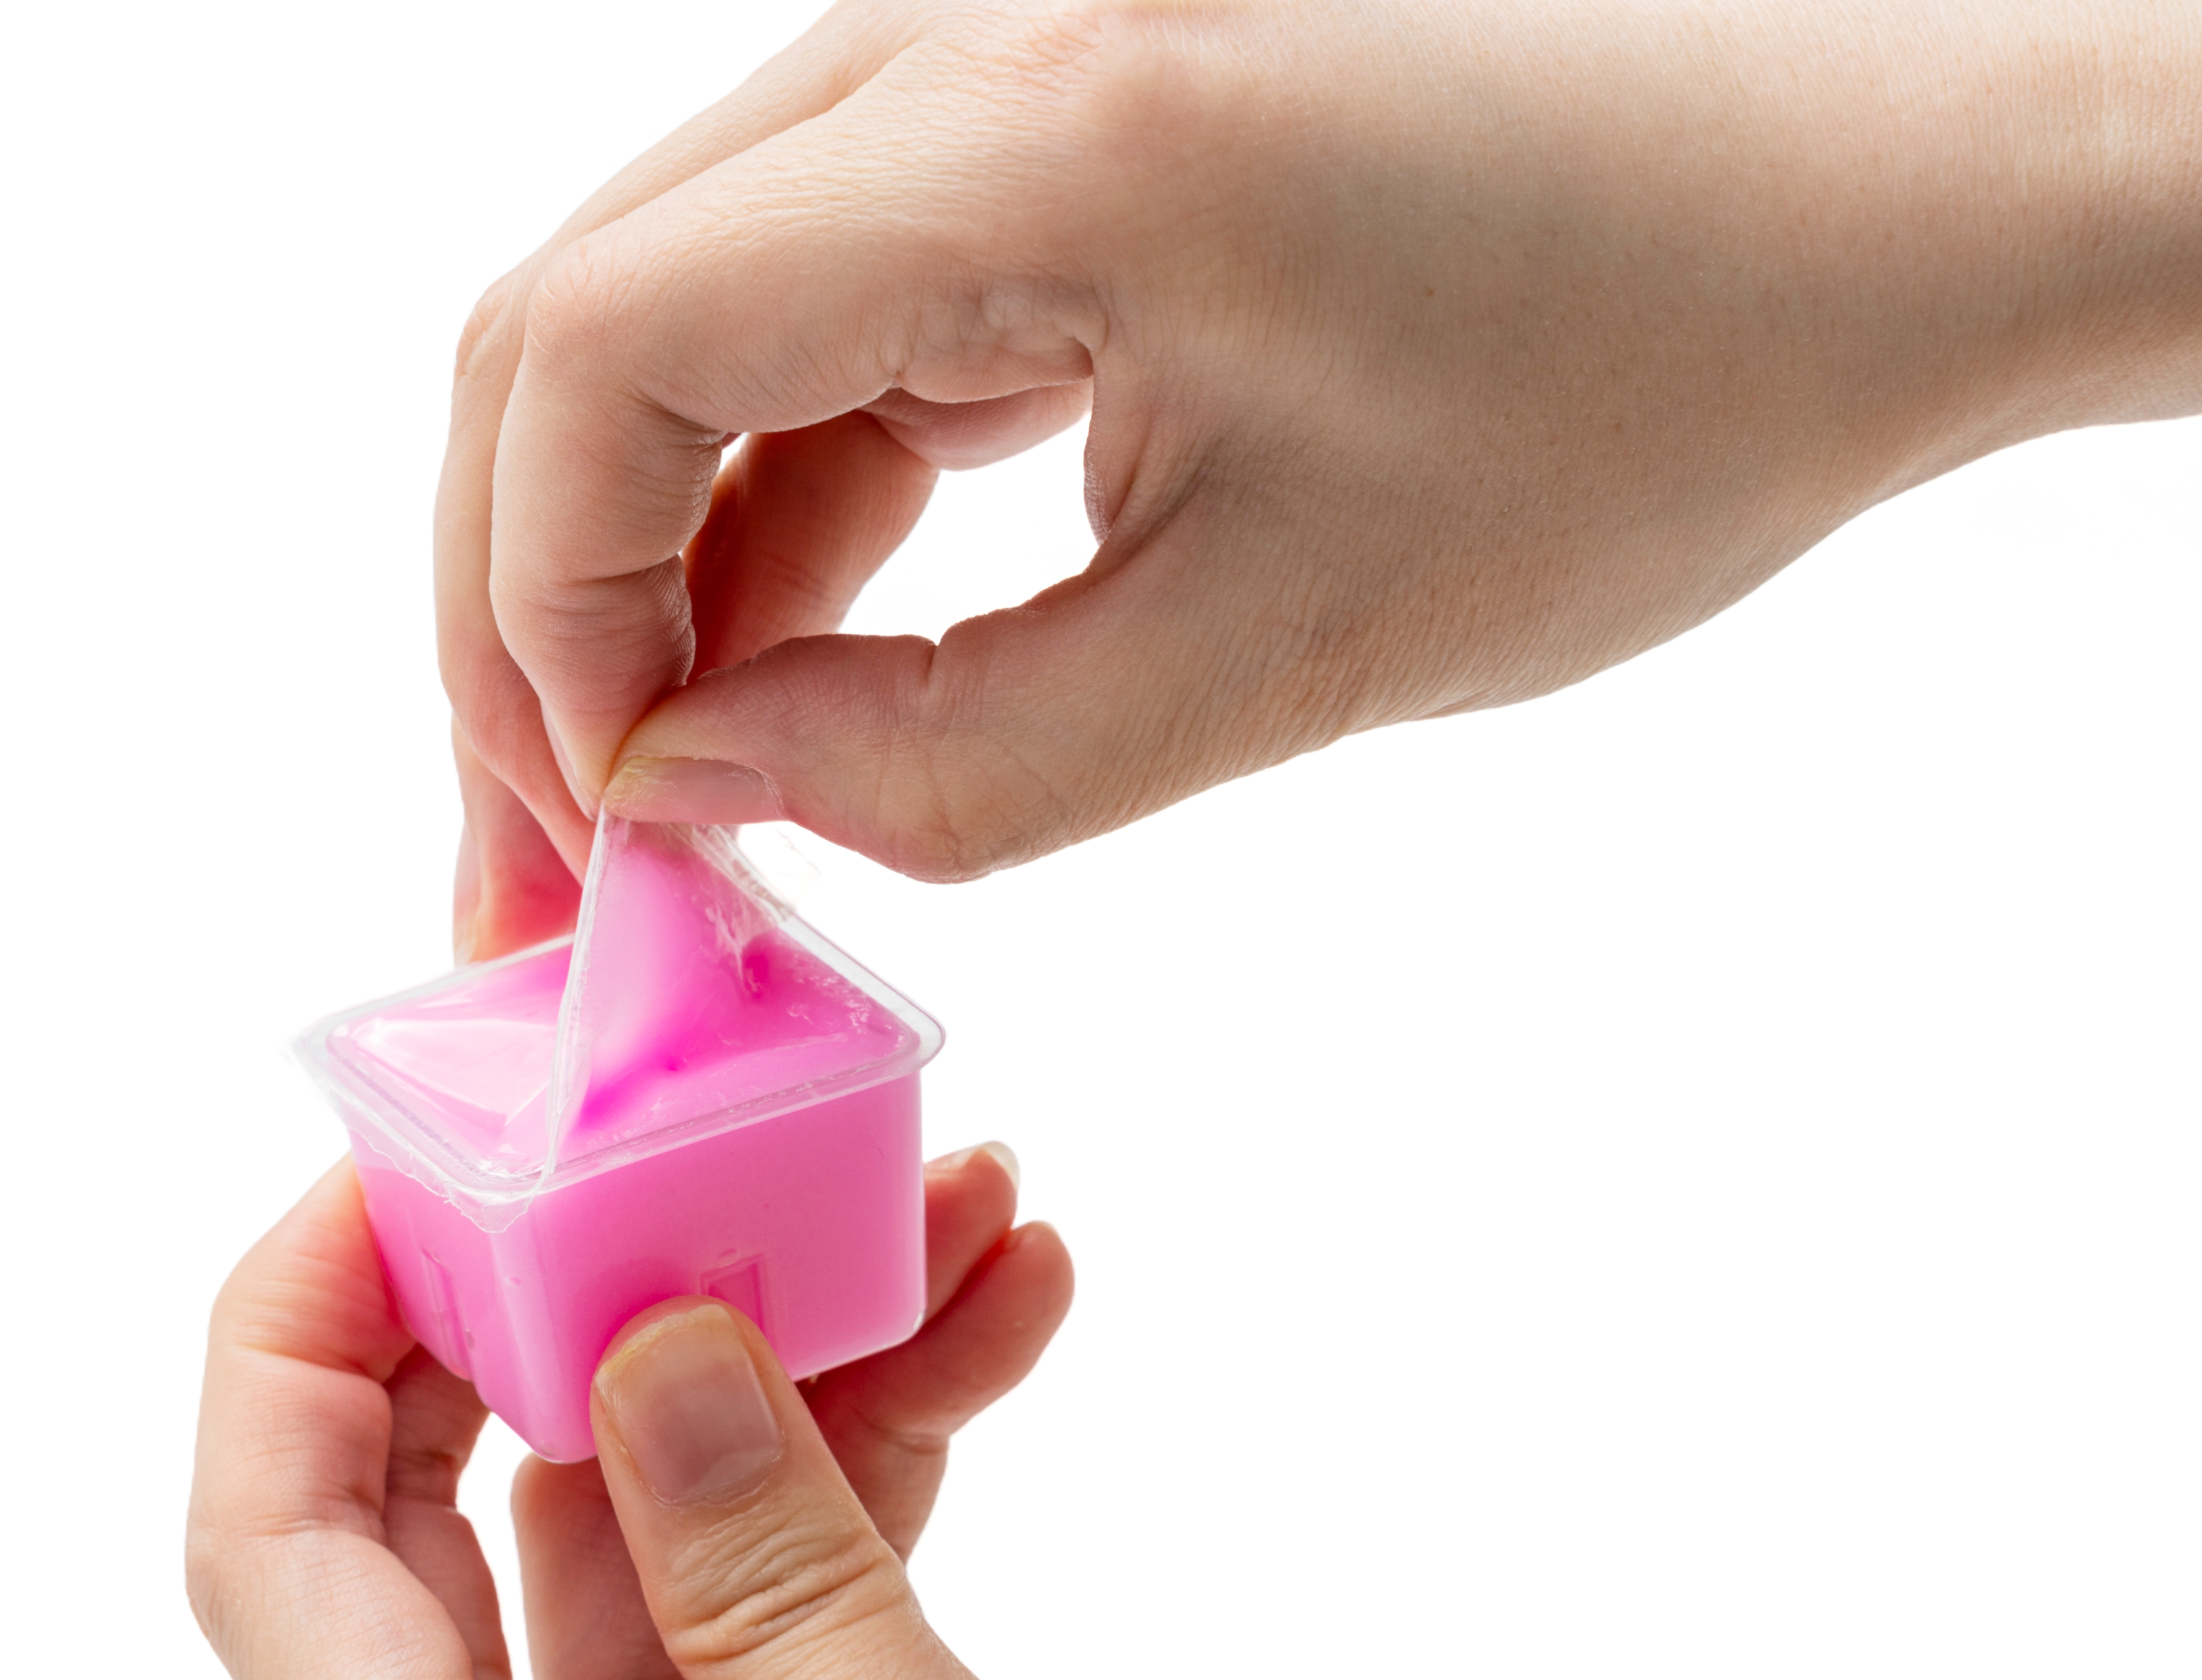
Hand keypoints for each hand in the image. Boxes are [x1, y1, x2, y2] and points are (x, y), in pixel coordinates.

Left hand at [189, 1146, 1331, 1679]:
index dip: (303, 1329)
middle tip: (690, 1140)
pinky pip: (779, 1614)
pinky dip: (871, 1474)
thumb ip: (790, 1596)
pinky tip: (993, 1335)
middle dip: (575, 1298)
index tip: (415, 1149)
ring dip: (786, 1360)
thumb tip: (651, 1352)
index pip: (278, 1558)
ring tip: (956, 1212)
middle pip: (450, 1522)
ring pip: (650, 1539)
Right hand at [442, 0, 2201, 948]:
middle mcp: (964, 31)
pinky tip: (792, 679)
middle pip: (579, 319)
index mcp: (1041, 122)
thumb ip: (946, 764)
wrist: (1878, 198)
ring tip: (674, 812)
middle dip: (533, 614)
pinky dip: (776, 503)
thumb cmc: (1666, 384)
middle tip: (563, 864)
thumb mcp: (1287, 649)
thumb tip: (683, 796)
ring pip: (676, 324)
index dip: (536, 619)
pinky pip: (813, 313)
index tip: (605, 835)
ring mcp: (984, 58)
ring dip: (644, 572)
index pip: (595, 348)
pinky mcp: (1030, 117)